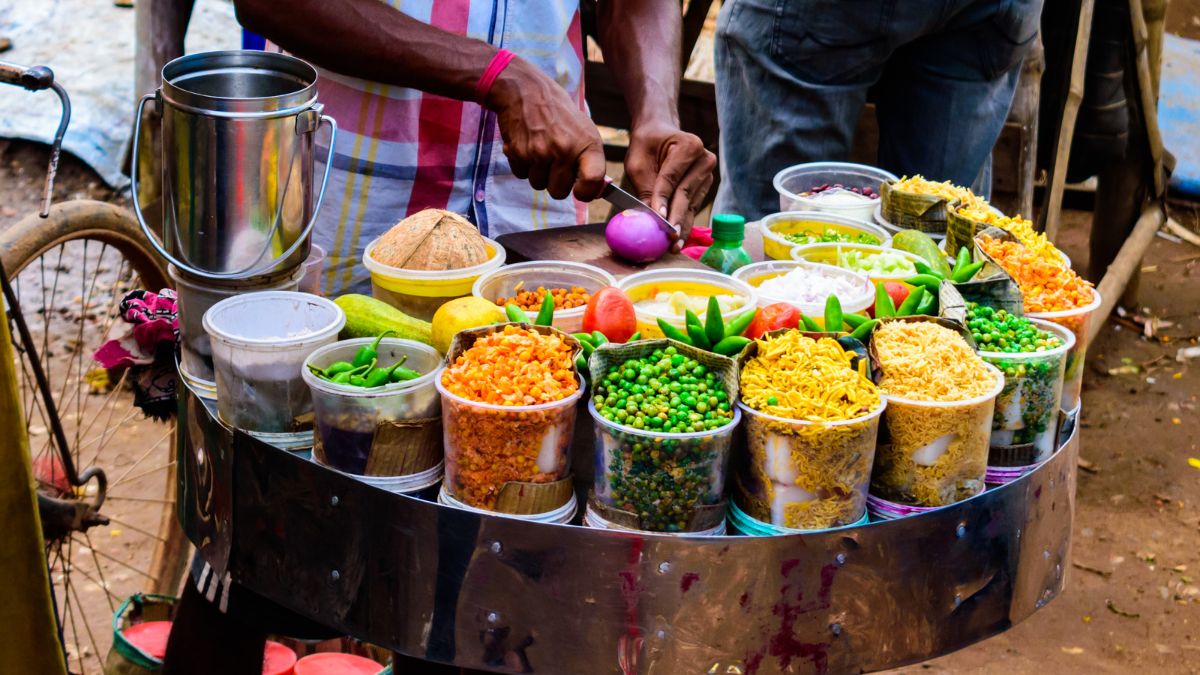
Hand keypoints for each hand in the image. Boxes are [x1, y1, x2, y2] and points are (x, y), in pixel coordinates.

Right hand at [486, 57, 606, 201]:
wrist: (525, 90)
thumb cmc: (558, 112)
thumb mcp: (584, 130)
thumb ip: (590, 160)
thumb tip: (595, 190)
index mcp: (586, 144)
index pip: (592, 181)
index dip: (586, 192)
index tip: (580, 190)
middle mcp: (564, 150)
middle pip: (559, 192)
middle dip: (556, 183)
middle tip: (555, 164)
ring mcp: (539, 153)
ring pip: (538, 185)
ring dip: (538, 174)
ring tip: (540, 151)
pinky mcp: (518, 153)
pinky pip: (521, 175)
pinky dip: (523, 165)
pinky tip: (527, 146)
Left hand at [625, 124, 715, 251]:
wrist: (658, 134)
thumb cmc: (645, 146)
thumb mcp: (638, 164)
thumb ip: (645, 189)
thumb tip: (649, 219)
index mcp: (689, 145)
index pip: (672, 177)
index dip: (664, 199)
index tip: (659, 219)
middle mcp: (704, 159)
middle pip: (685, 194)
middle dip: (676, 219)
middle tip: (670, 239)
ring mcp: (708, 174)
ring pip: (691, 204)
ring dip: (681, 225)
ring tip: (674, 245)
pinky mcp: (705, 187)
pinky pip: (693, 207)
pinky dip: (684, 222)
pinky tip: (679, 239)